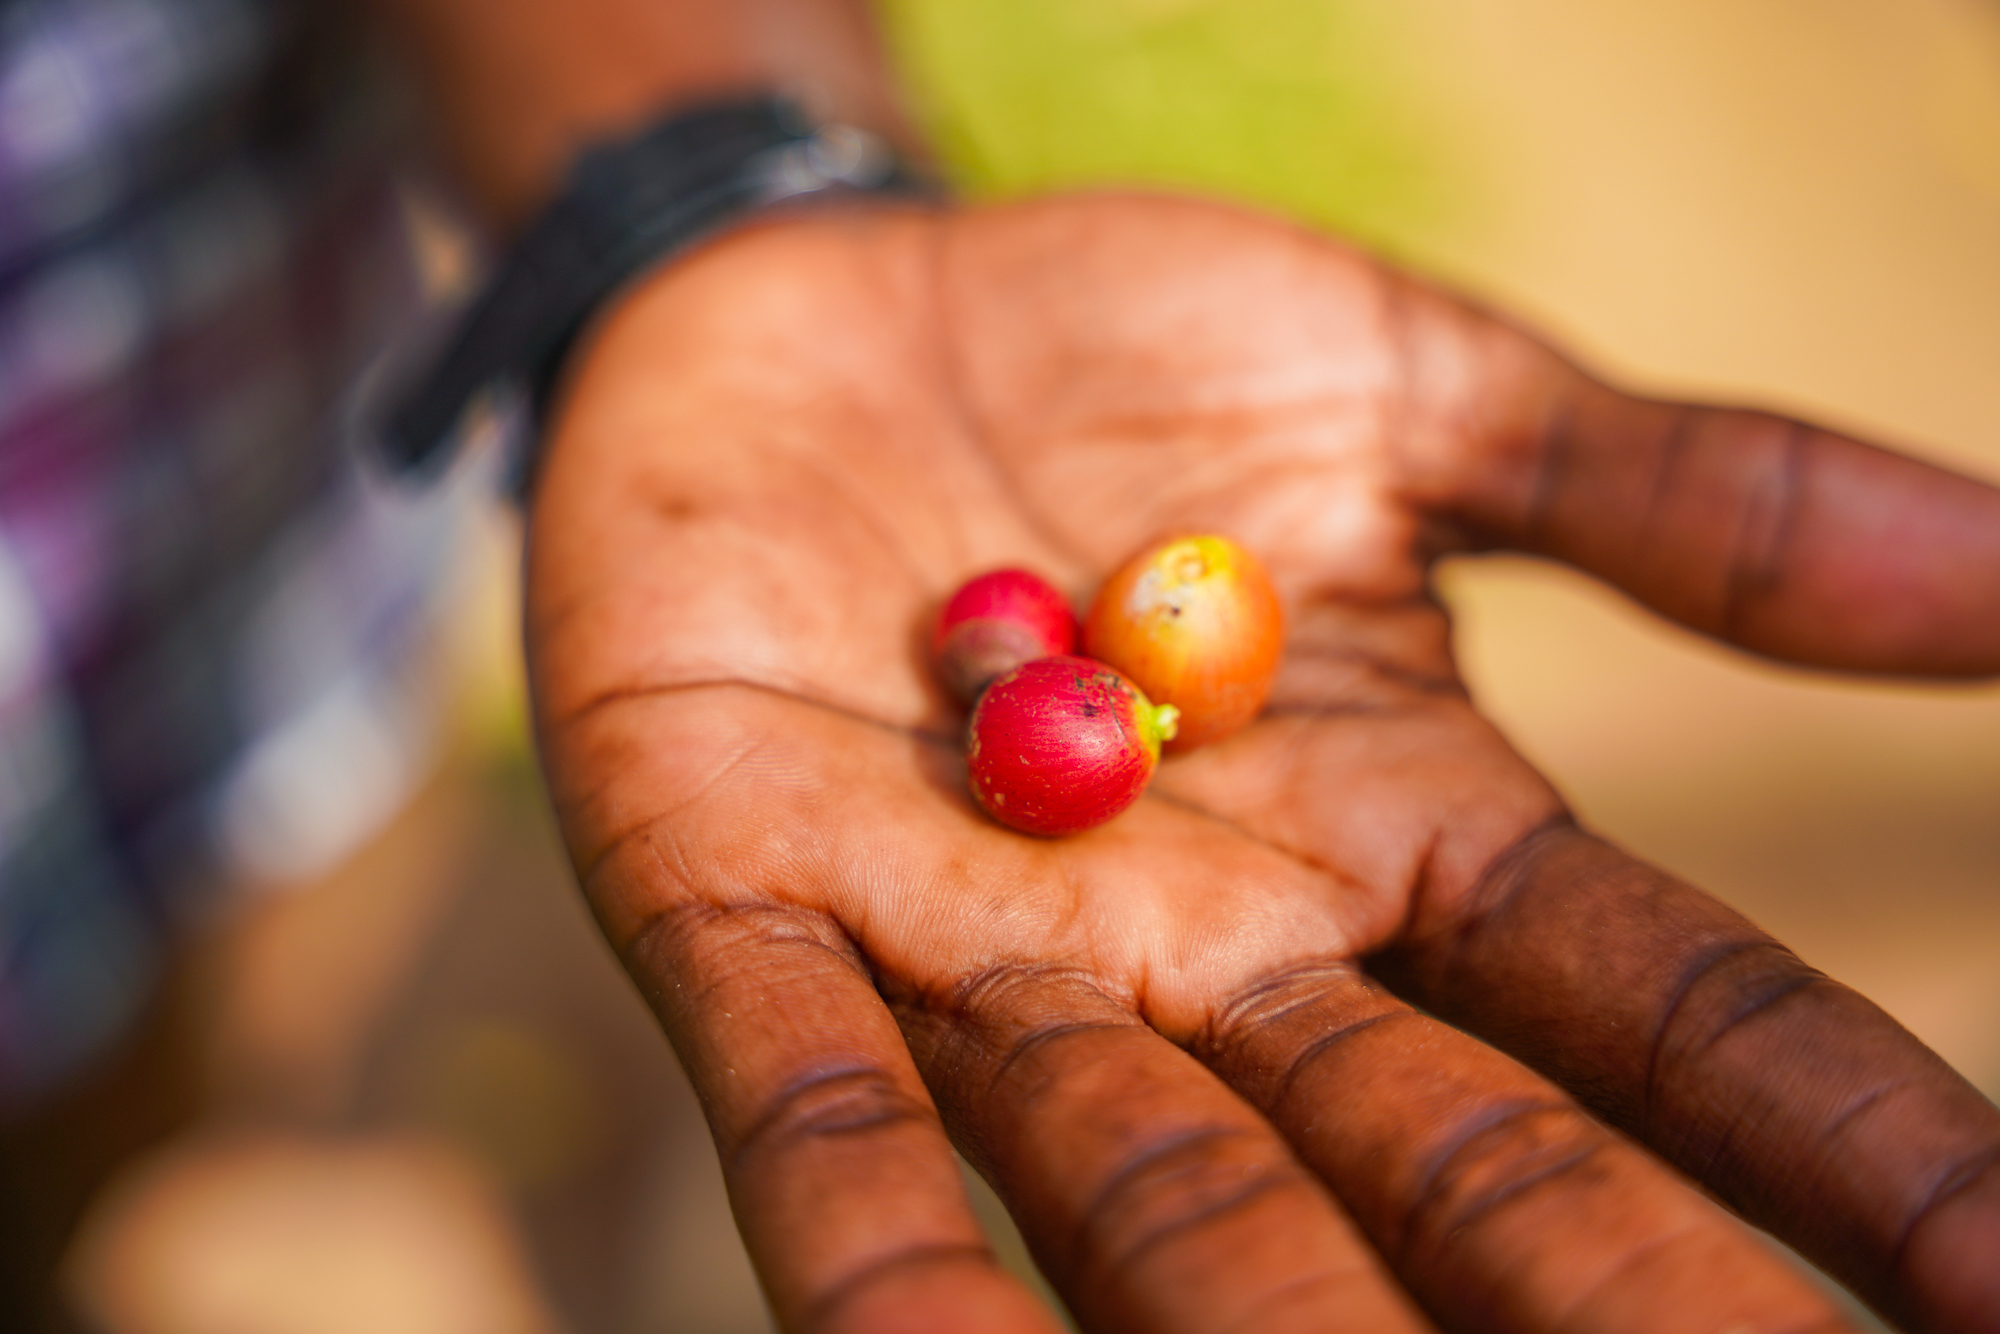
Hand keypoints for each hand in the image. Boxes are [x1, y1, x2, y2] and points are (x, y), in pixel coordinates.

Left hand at [525, 193, 1999, 1333]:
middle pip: (1434, 1159)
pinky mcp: (745, 901)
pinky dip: (883, 1267)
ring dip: (1267, 1323)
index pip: (1656, 1012)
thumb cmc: (1125, 347)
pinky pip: (818, 1122)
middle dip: (1589, 1285)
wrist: (824, 294)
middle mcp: (1211, 950)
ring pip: (1150, 1190)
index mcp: (1395, 835)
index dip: (1837, 1134)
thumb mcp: (1418, 393)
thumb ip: (1672, 497)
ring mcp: (978, 951)